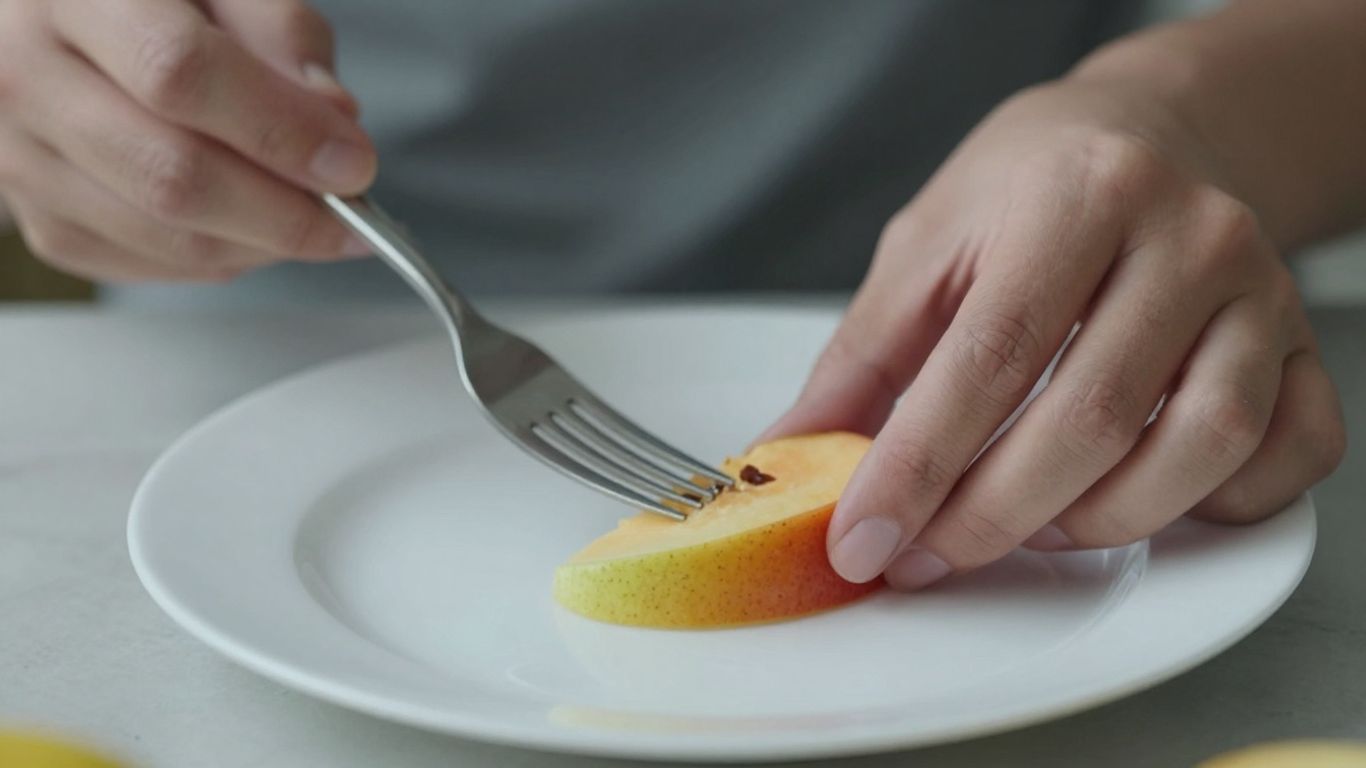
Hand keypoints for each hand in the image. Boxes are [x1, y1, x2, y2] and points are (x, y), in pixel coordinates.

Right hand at [0, 0, 373, 281]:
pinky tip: (253, 224)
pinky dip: (224, 258)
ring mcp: (20, 160)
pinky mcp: (40, 222)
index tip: (352, 164)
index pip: (179, 75)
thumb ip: (282, 34)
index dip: (280, 131)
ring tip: (313, 217)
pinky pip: (151, 266)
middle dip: (286, 212)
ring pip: (166, 237)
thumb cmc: (155, 0)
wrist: (61, 25)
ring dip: (264, 243)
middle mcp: (25, 78)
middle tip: (352, 216)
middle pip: (172, 176)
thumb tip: (334, 120)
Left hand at [764, 79, 1345, 589]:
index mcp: (1076, 195)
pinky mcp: (1301, 345)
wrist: (1145, 138)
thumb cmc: (1026, 191)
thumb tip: (788, 459)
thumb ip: (859, 360)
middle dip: (989, 518)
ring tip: (1024, 524)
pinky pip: (1290, 453)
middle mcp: (1187, 236)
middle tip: (923, 556)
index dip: (917, 467)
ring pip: (1201, 447)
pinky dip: (1217, 505)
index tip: (863, 538)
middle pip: (1090, 419)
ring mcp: (1260, 293)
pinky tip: (1140, 495)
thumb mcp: (924, 249)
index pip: (990, 357)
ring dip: (1099, 522)